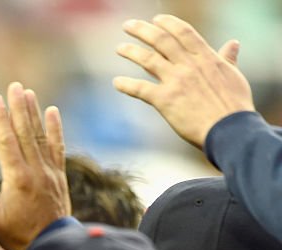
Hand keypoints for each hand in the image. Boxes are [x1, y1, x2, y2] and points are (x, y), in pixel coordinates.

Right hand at [0, 82, 69, 249]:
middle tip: (14, 86)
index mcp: (17, 179)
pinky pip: (57, 147)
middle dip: (18, 107)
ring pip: (41, 136)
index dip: (0, 119)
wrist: (51, 246)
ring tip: (28, 92)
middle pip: (25, 132)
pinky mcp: (59, 176)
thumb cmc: (17, 236)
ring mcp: (49, 171)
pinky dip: (55, 128)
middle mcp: (35, 170)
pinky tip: (53, 112)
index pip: (6, 142)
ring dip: (34, 113)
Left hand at [113, 15, 253, 149]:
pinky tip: (116, 82)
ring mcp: (176, 81)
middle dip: (142, 30)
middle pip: (161, 40)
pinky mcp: (165, 100)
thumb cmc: (234, 105)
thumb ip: (227, 59)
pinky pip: (140, 89)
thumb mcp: (233, 76)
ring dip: (131, 52)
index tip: (156, 19)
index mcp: (206, 57)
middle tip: (128, 25)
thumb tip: (233, 43)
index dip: (168, 23)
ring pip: (148, 60)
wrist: (229, 128)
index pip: (184, 32)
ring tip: (119, 48)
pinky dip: (126, 85)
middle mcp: (188, 65)